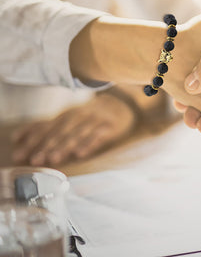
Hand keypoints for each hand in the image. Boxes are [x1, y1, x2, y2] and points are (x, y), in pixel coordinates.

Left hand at [12, 92, 134, 165]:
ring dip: (65, 145)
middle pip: (61, 130)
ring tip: (54, 158)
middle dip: (47, 144)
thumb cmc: (90, 115)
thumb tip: (16, 137)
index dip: (32, 139)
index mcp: (67, 115)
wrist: (121, 103)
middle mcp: (79, 115)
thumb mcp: (68, 117)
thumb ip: (46, 126)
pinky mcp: (110, 126)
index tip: (19, 153)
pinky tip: (81, 153)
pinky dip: (90, 143)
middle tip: (35, 159)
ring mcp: (95, 120)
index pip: (47, 126)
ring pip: (78, 133)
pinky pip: (99, 135)